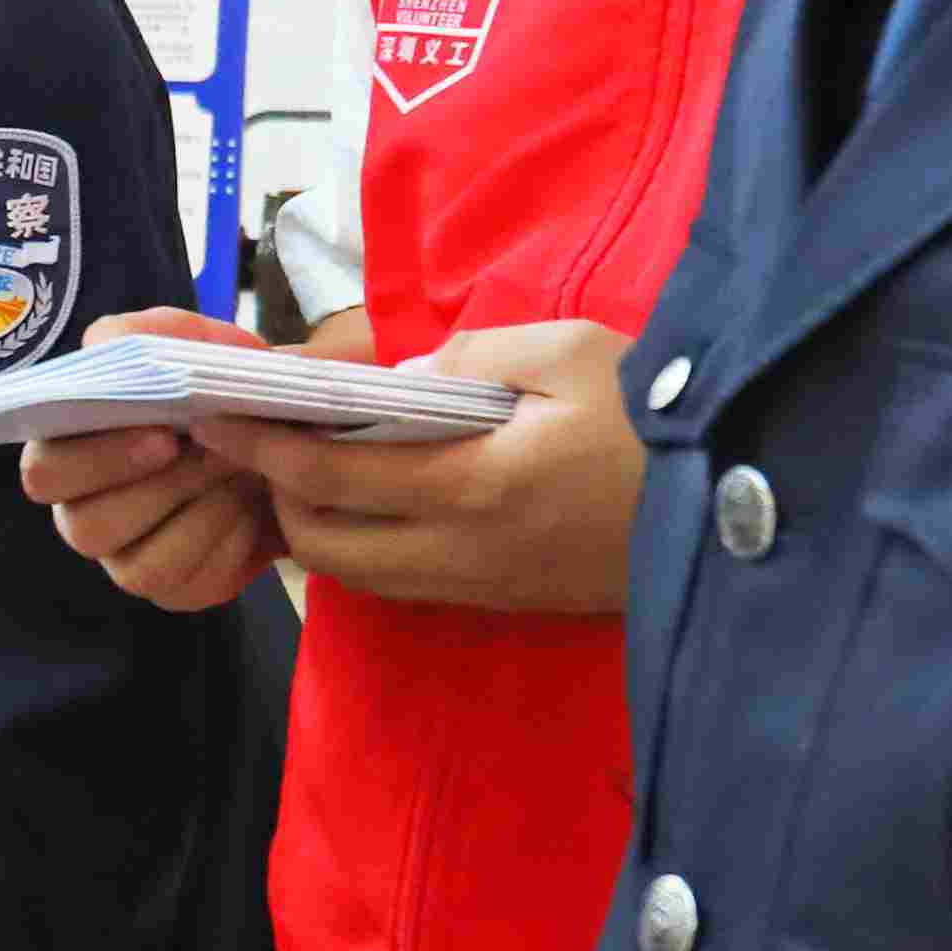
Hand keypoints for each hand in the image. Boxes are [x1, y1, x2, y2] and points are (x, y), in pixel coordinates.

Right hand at [18, 306, 287, 616]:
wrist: (289, 445)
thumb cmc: (222, 393)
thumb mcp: (198, 346)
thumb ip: (152, 334)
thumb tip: (106, 346)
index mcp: (70, 453)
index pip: (45, 471)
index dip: (97, 459)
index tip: (163, 435)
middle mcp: (83, 513)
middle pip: (84, 527)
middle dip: (156, 491)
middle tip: (214, 455)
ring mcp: (125, 559)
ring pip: (137, 564)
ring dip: (199, 514)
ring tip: (242, 472)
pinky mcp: (173, 588)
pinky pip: (186, 583)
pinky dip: (226, 543)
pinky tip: (252, 509)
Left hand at [185, 317, 642, 614]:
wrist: (736, 505)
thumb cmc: (653, 416)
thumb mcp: (567, 351)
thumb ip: (469, 359)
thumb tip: (397, 382)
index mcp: (473, 486)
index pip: (330, 475)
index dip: (261, 446)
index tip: (215, 416)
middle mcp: (463, 552)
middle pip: (323, 545)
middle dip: (279, 495)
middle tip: (265, 438)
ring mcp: (482, 585)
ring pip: (358, 574)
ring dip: (319, 525)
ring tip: (311, 465)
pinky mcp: (503, 599)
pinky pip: (404, 582)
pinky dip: (367, 544)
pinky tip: (376, 495)